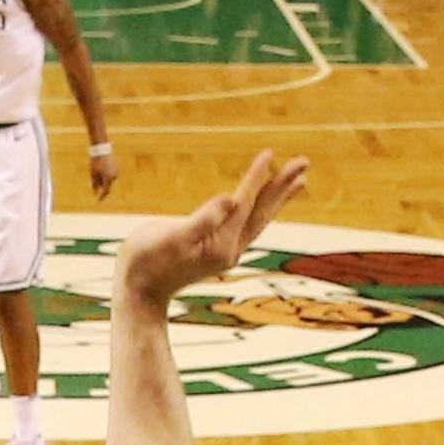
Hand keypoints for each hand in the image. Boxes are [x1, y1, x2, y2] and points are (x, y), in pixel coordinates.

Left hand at [87, 137, 121, 196]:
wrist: (102, 149)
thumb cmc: (96, 162)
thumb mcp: (93, 174)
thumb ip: (95, 184)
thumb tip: (95, 192)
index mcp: (108, 179)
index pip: (105, 191)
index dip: (102, 196)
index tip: (98, 200)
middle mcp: (114, 176)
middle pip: (108, 185)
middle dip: (102, 187)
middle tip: (95, 188)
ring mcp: (116, 172)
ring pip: (110, 180)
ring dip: (104, 180)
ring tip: (97, 174)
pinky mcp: (116, 168)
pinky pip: (111, 174)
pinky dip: (107, 175)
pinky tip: (102, 169)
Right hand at [118, 147, 311, 305]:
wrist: (139, 291)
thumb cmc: (147, 261)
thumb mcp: (171, 237)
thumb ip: (202, 219)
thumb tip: (230, 200)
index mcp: (221, 244)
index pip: (244, 203)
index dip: (257, 177)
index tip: (269, 153)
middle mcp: (230, 249)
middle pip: (262, 211)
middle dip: (282, 185)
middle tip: (304, 161)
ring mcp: (227, 250)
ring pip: (259, 218)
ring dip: (278, 196)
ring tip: (299, 180)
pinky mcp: (219, 249)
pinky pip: (248, 224)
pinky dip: (261, 208)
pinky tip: (266, 201)